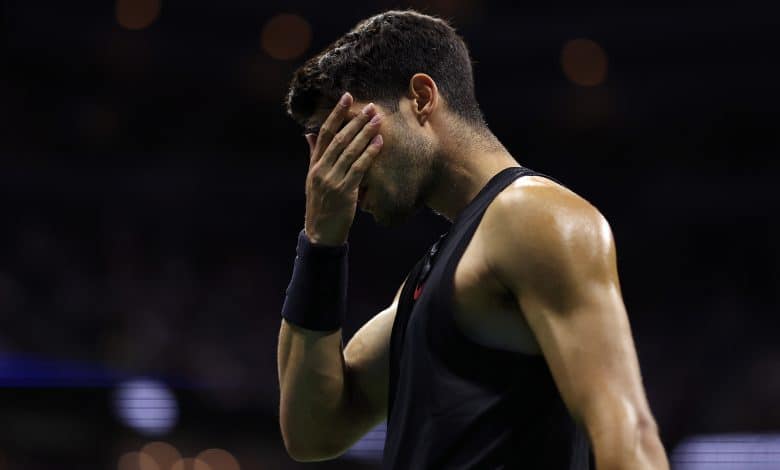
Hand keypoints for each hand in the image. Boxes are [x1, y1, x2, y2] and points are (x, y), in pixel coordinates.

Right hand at [303, 92, 383, 245]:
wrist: (321, 232)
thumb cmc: (320, 204)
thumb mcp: (312, 178)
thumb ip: (313, 155)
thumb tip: (309, 134)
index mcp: (314, 164)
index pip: (324, 133)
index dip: (336, 114)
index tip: (347, 97)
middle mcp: (321, 169)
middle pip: (339, 139)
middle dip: (355, 121)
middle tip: (370, 106)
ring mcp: (332, 180)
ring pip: (350, 151)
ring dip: (365, 133)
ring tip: (377, 120)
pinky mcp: (344, 191)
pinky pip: (359, 168)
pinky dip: (369, 153)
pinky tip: (379, 142)